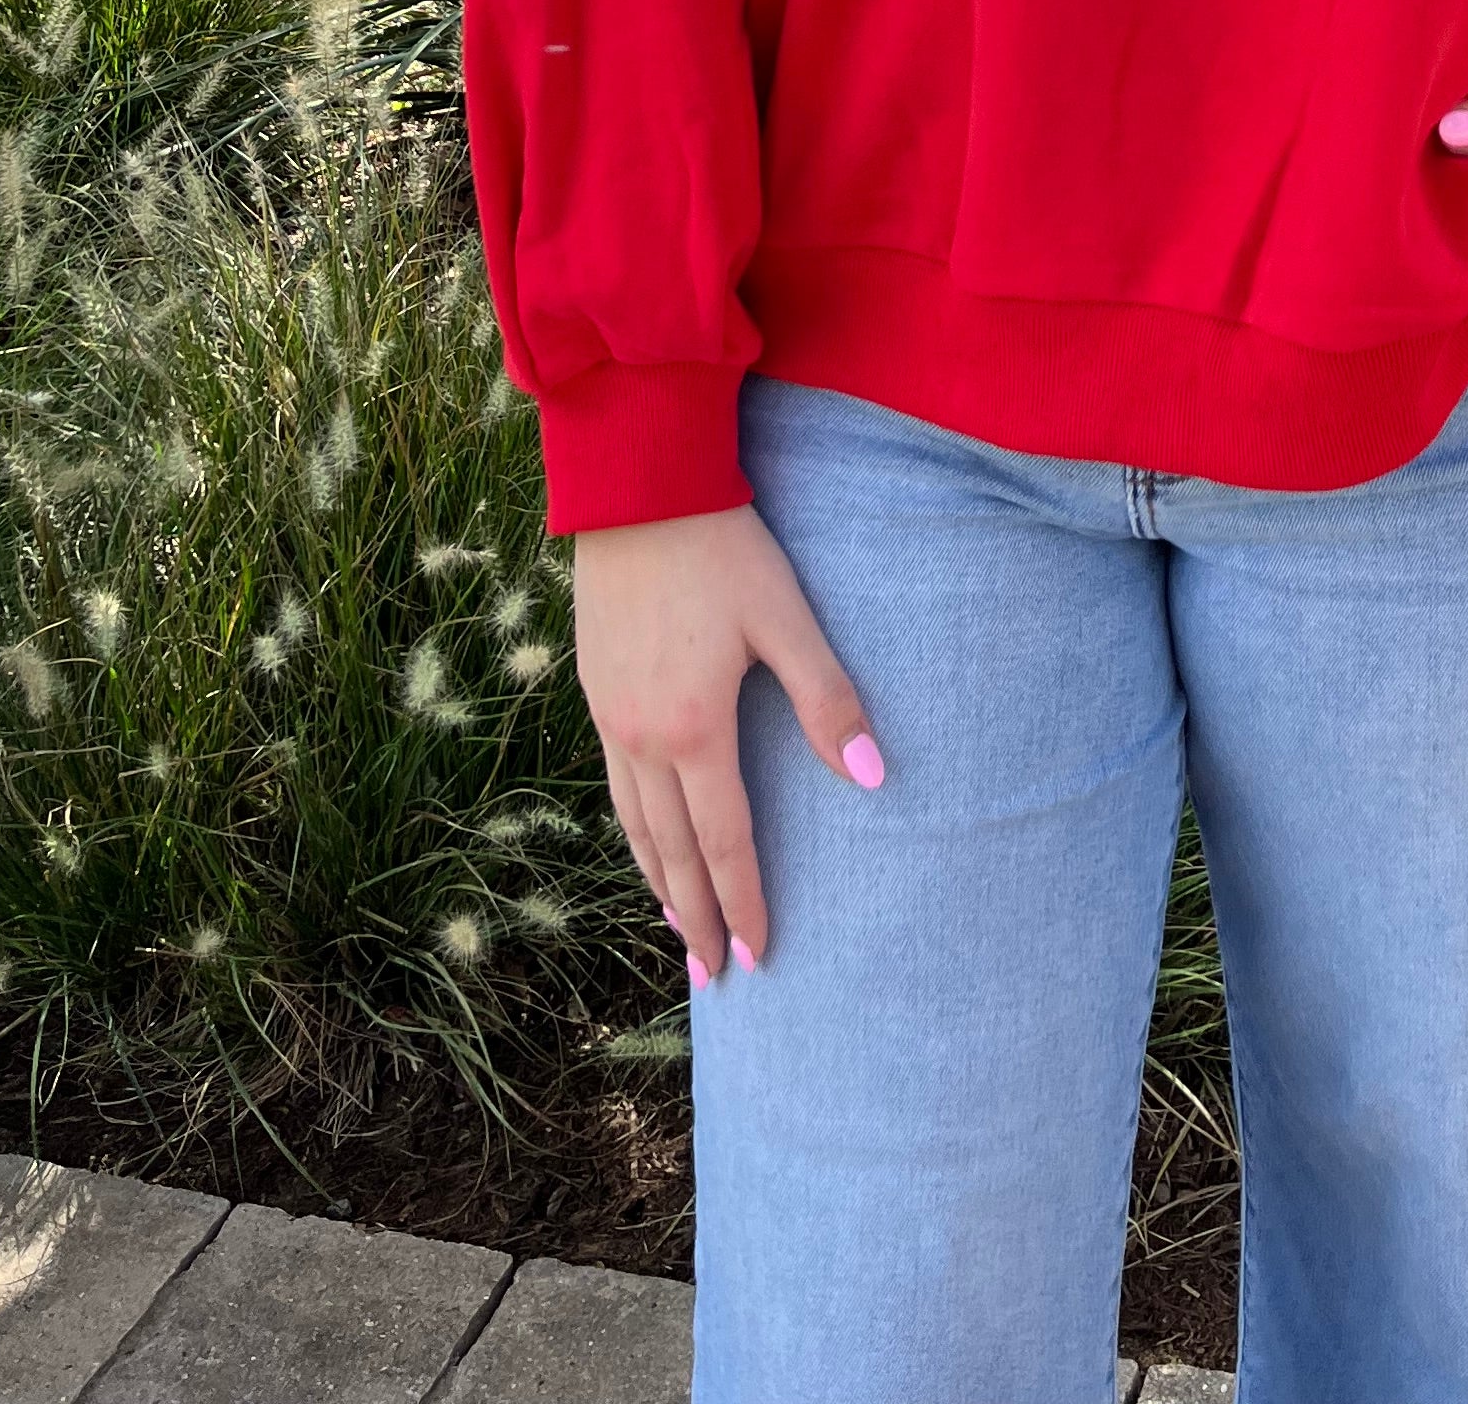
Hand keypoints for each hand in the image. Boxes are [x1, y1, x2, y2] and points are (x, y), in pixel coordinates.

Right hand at [572, 503, 883, 982]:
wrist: (638, 490)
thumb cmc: (722, 548)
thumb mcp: (786, 617)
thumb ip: (827, 697)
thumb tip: (873, 775)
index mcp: (695, 728)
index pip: (724, 841)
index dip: (743, 901)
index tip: (759, 955)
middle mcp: (643, 737)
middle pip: (671, 851)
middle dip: (695, 918)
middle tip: (713, 977)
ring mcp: (610, 716)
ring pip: (634, 825)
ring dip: (658, 883)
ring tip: (677, 929)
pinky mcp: (595, 691)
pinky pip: (615, 786)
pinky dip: (633, 832)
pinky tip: (645, 839)